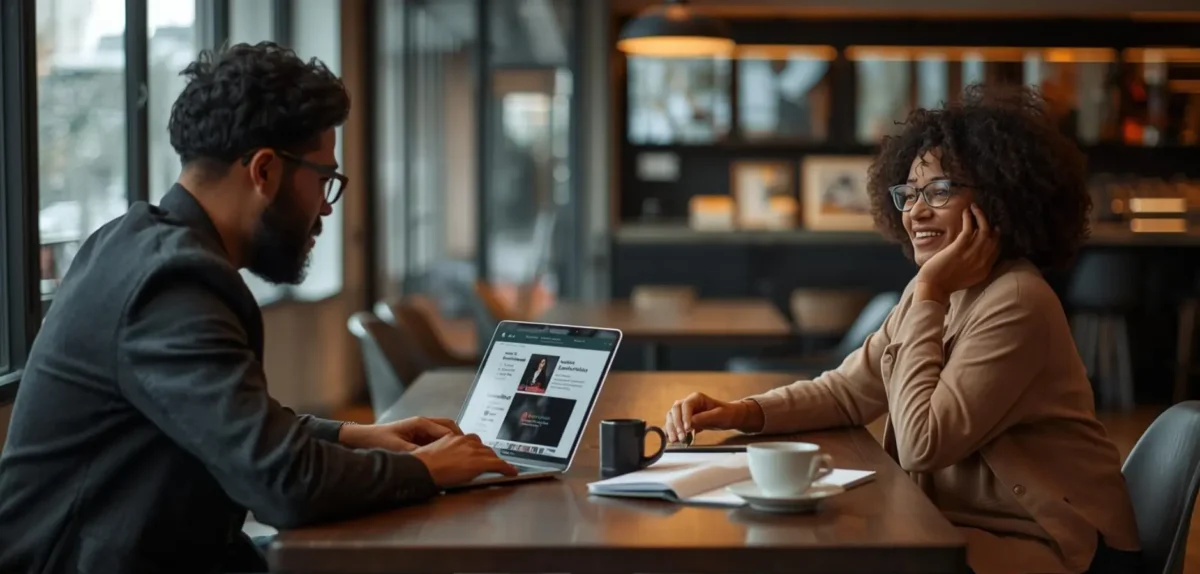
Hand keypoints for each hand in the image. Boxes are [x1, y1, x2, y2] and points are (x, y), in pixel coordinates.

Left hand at [338, 417, 463, 451]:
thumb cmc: (378, 440)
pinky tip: (446, 457)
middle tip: (468, 451)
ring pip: (444, 432)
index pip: (447, 429)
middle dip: (460, 438)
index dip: (458, 440)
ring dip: (453, 442)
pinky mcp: (418, 436)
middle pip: (450, 427)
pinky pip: (436, 439)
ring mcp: (421, 429)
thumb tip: (432, 460)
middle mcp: (423, 423)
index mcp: (420, 423)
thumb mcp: (399, 449)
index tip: (466, 449)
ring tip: (460, 454)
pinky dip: (444, 446)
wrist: (363, 438)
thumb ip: (417, 453)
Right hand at [412, 434, 517, 486]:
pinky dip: (506, 468)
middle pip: (482, 446)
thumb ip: (442, 452)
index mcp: (453, 437)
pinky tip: (511, 472)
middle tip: (489, 460)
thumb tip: (444, 460)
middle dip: (486, 453)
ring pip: (490, 454)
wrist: (423, 469)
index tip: (477, 452)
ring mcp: (473, 451)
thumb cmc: (422, 464)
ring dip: (494, 460)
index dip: (476, 448)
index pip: (470, 440)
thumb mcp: (432, 453)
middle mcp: (465, 441)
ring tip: (499, 466)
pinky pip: (498, 464)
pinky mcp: (479, 462)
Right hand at [663, 392, 763, 441]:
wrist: (729, 417)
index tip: (687, 429)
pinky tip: (671, 439)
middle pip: (675, 410)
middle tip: (681, 437)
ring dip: (671, 429)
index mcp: (696, 398)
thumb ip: (706, 417)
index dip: (684, 417)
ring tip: (675, 440)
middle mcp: (687, 403)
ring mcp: (684, 411)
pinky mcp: (683, 420)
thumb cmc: (726, 414)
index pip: (685, 405)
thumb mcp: (719, 415)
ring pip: (672, 417)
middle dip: (676, 424)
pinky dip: (671, 431)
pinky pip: (673, 424)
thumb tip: (691, 422)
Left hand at [914, 204, 999, 303]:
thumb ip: (974, 266)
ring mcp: (971, 255)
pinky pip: (969, 229)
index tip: (993, 228)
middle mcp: (982, 262)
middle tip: (984, 214)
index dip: (996, 237)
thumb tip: (975, 253)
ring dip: (980, 216)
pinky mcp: (959, 248)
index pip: (996, 250)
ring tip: (974, 207)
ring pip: (984, 230)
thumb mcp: (966, 278)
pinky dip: (969, 218)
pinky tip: (966, 211)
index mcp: (984, 270)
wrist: (933, 288)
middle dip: (990, 223)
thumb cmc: (944, 283)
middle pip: (993, 238)